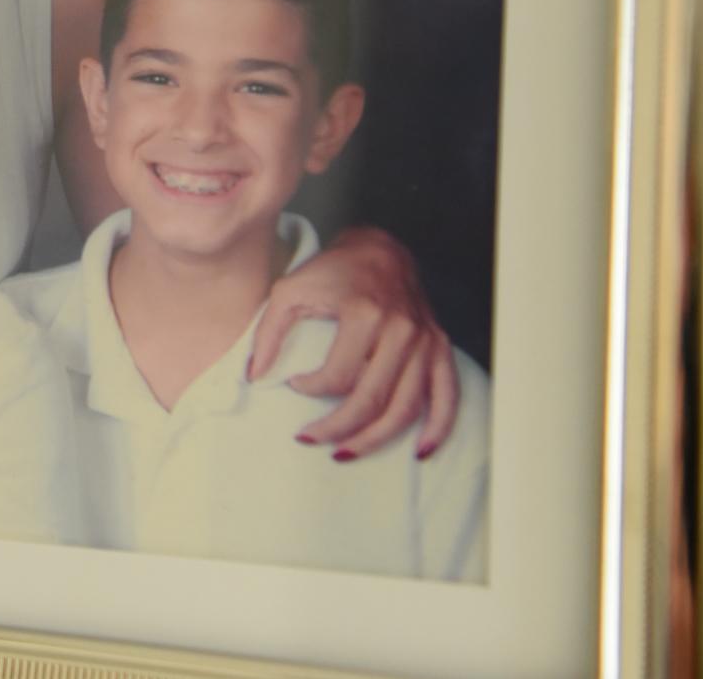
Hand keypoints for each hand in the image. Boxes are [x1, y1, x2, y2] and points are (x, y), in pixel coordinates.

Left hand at [249, 225, 458, 460]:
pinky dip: (438, 428)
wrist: (380, 249)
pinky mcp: (440, 348)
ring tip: (345, 453)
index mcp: (364, 314)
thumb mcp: (289, 291)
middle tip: (310, 438)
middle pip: (371, 400)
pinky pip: (447, 396)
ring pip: (405, 408)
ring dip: (375, 439)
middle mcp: (401, 330)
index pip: (337, 377)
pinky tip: (419, 451)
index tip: (294, 384)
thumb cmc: (331, 271)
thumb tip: (255, 377)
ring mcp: (425, 341)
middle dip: (338, 429)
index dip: (311, 389)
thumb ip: (268, 333)